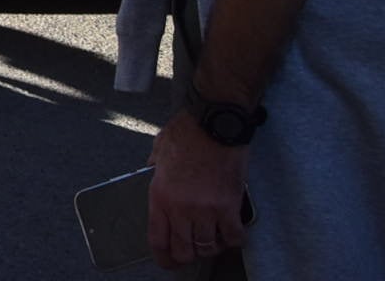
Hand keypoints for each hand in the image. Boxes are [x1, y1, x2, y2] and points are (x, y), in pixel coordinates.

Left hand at [148, 110, 249, 269]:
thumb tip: (151, 171)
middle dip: (188, 256)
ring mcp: (206, 209)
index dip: (163, 257)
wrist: (215, 123)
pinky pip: (233, 237)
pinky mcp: (229, 206)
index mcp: (159, 195)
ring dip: (211, 246)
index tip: (167, 262)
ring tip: (212, 238)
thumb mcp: (159, 149)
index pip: (157, 239)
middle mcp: (181, 207)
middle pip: (184, 250)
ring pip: (208, 247)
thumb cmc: (187, 132)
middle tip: (193, 251)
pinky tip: (231, 233)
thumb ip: (154, 167)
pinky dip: (233, 239)